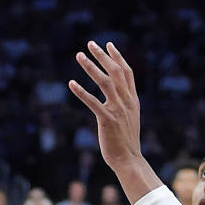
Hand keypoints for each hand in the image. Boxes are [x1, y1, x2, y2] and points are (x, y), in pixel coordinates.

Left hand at [68, 40, 142, 171]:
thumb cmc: (126, 142)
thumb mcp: (130, 119)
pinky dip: (81, 92)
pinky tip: (71, 83)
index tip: (108, 45)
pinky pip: (92, 102)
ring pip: (104, 82)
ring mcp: (117, 110)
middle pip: (115, 71)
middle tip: (90, 44)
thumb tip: (119, 97)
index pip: (126, 73)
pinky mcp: (107, 120)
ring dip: (91, 67)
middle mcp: (126, 102)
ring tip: (79, 56)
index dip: (117, 57)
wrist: (129, 160)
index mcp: (132, 100)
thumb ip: (125, 105)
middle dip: (102, 56)